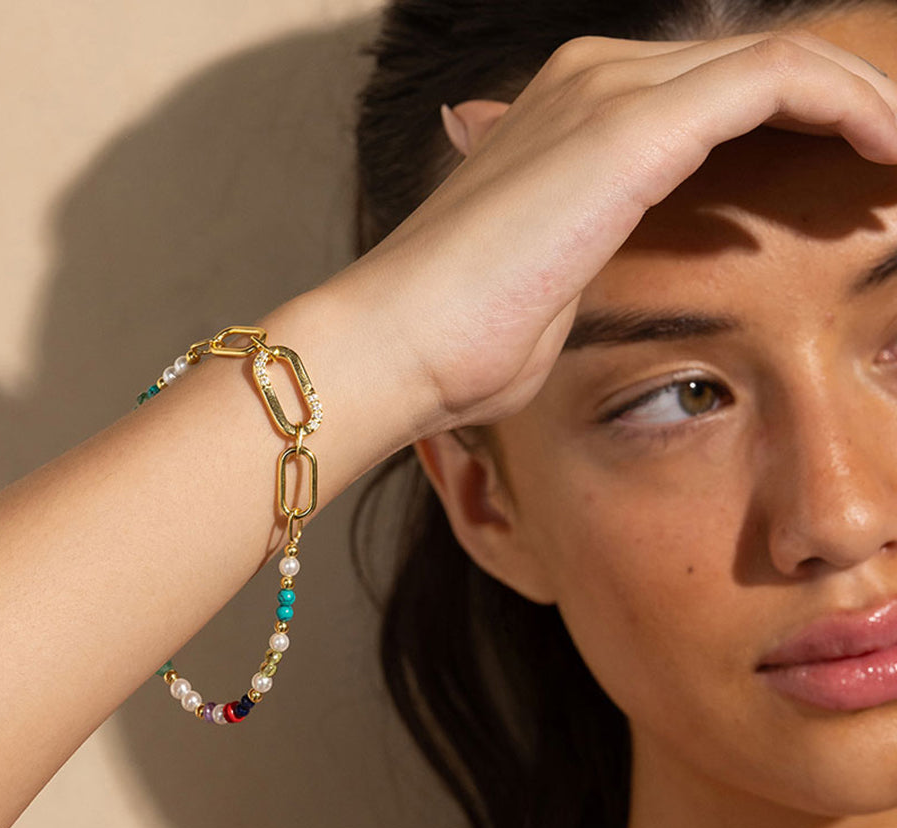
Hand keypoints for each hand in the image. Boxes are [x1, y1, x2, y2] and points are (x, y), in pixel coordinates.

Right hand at [325, 30, 896, 432]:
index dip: (794, 127)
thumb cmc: (464, 340)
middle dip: (840, 108)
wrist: (400, 345)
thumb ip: (586, 251)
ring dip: (862, 103)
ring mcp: (606, 92)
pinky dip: (849, 107)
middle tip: (895, 169)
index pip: (711, 96)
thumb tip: (592, 264)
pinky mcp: (629, 128)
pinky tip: (889, 156)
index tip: (850, 185)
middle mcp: (590, 81)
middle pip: (754, 68)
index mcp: (569, 117)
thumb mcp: (547, 286)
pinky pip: (778, 82)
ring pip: (778, 63)